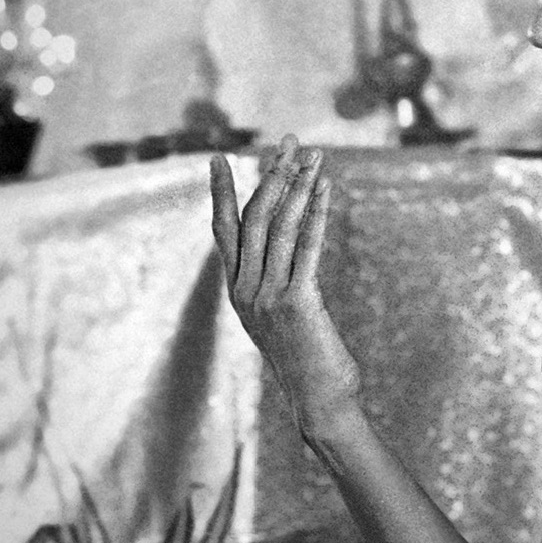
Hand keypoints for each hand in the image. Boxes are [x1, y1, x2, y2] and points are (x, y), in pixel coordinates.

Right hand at [210, 136, 361, 440]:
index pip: (224, 231)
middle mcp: (246, 289)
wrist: (319, 401)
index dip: (221, 193)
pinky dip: (316, 213)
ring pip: (280, 226)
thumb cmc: (308, 359)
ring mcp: (268, 296)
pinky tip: (325, 188)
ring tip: (313, 156)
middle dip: (272, 174)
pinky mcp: (297, 302)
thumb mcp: (280, 318)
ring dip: (298, 186)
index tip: (217, 158)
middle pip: (255, 219)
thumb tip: (284, 254)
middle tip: (288, 141)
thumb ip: (274, 286)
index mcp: (238, 291)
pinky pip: (306, 246)